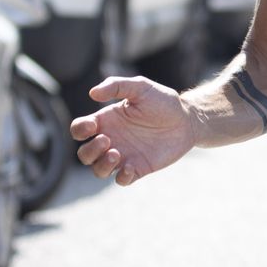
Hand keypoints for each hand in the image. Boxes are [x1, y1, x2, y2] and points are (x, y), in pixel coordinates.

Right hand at [70, 76, 197, 185]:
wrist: (187, 119)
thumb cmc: (163, 101)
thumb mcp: (140, 87)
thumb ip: (117, 86)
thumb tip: (92, 93)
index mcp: (106, 120)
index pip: (79, 129)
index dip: (79, 130)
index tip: (93, 125)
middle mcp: (111, 140)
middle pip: (84, 154)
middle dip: (90, 150)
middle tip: (108, 140)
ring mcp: (124, 155)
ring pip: (98, 170)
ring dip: (102, 165)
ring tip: (116, 153)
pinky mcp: (139, 168)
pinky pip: (121, 180)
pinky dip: (121, 177)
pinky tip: (130, 167)